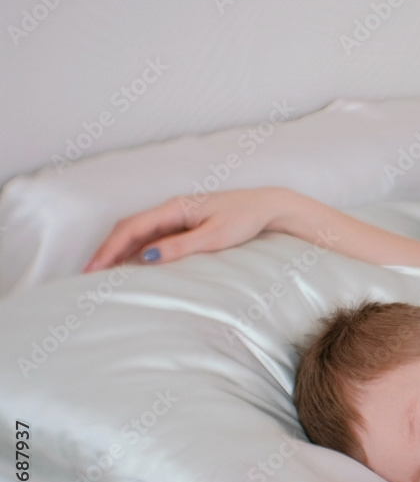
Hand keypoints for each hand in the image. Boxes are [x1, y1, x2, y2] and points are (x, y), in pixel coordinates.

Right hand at [84, 187, 296, 271]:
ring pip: (139, 231)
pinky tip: (132, 264)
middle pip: (130, 228)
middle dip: (108, 249)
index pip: (132, 228)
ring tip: (104, 271)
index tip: (95, 267)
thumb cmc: (245, 219)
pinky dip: (138, 248)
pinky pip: (154, 235)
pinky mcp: (185, 223)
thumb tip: (148, 257)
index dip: (110, 248)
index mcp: (175, 208)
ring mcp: (178, 215)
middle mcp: (172, 209)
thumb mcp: (214, 236)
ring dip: (120, 249)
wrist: (267, 207)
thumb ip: (181, 246)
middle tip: (90, 273)